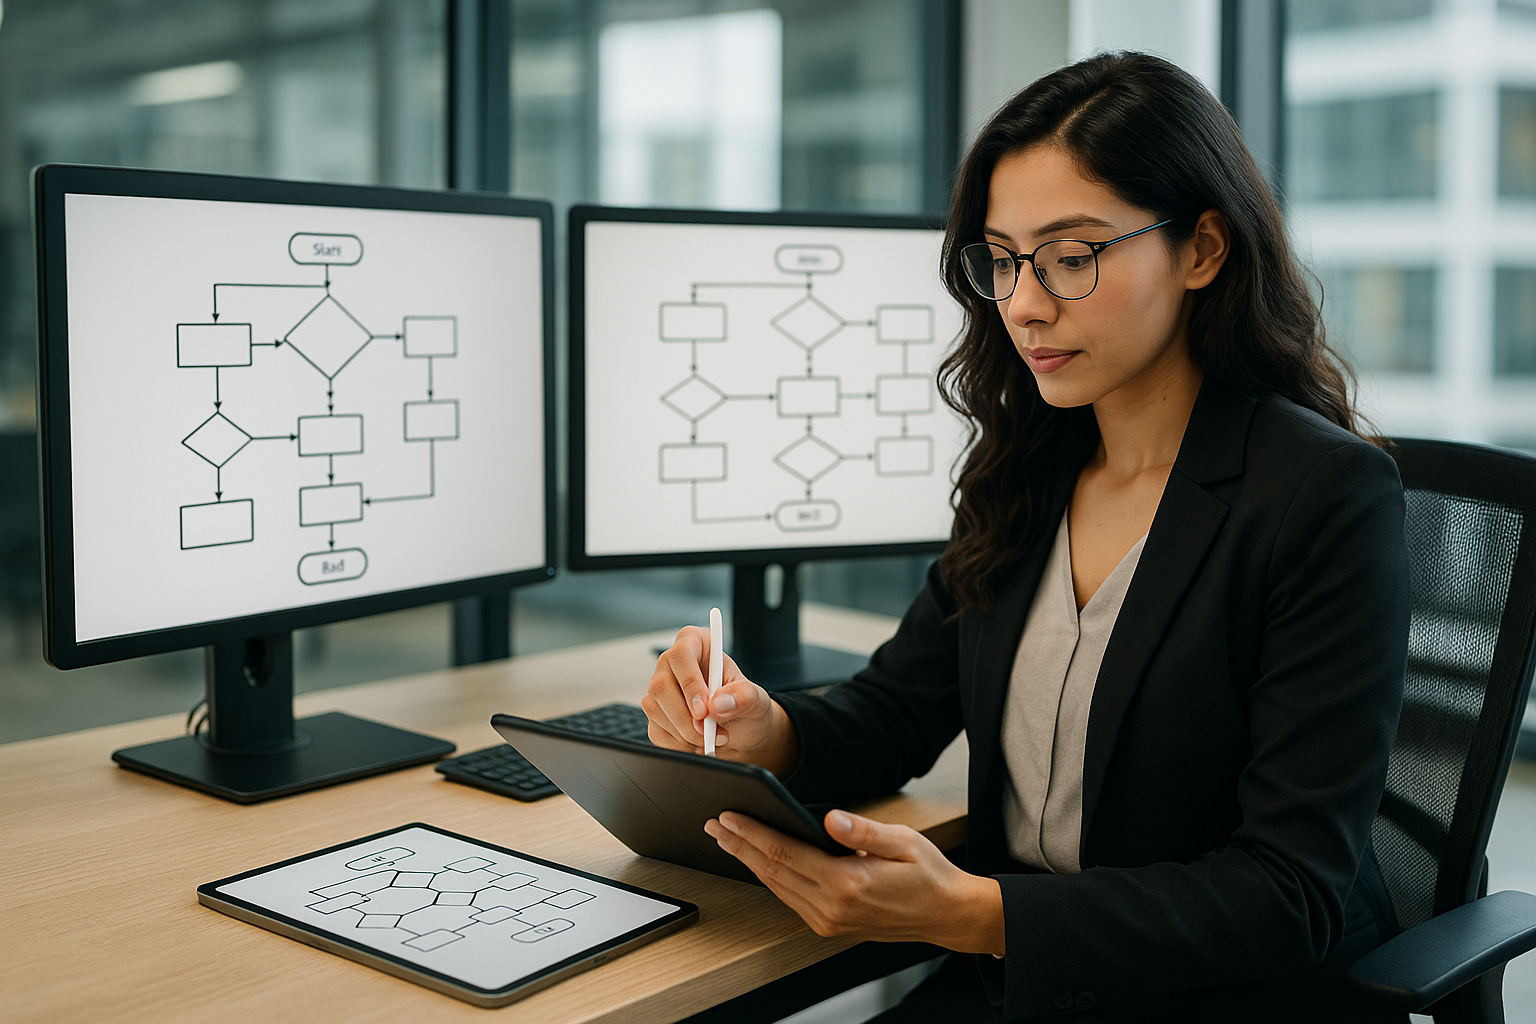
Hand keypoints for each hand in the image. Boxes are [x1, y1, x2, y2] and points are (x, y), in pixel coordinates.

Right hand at [642, 626, 800, 775]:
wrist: (741, 733)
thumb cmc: (745, 706)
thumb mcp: (755, 700)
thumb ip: (743, 697)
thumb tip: (718, 703)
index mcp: (696, 645)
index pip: (682, 654)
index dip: (690, 682)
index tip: (704, 710)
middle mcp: (673, 664)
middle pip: (661, 686)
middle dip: (686, 717)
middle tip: (709, 732)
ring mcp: (660, 689)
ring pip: (655, 709)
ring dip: (686, 733)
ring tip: (712, 736)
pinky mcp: (656, 714)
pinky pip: (657, 731)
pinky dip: (679, 744)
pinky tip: (697, 741)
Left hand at [703, 808, 1004, 954]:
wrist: (946, 916)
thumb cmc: (928, 875)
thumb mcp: (903, 842)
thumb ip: (863, 831)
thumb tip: (830, 819)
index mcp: (848, 884)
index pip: (786, 855)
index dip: (753, 833)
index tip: (729, 816)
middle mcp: (832, 908)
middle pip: (772, 872)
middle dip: (740, 845)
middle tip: (714, 823)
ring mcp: (828, 921)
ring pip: (776, 887)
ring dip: (748, 861)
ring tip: (726, 838)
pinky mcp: (828, 924)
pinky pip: (789, 897)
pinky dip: (768, 876)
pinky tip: (757, 860)